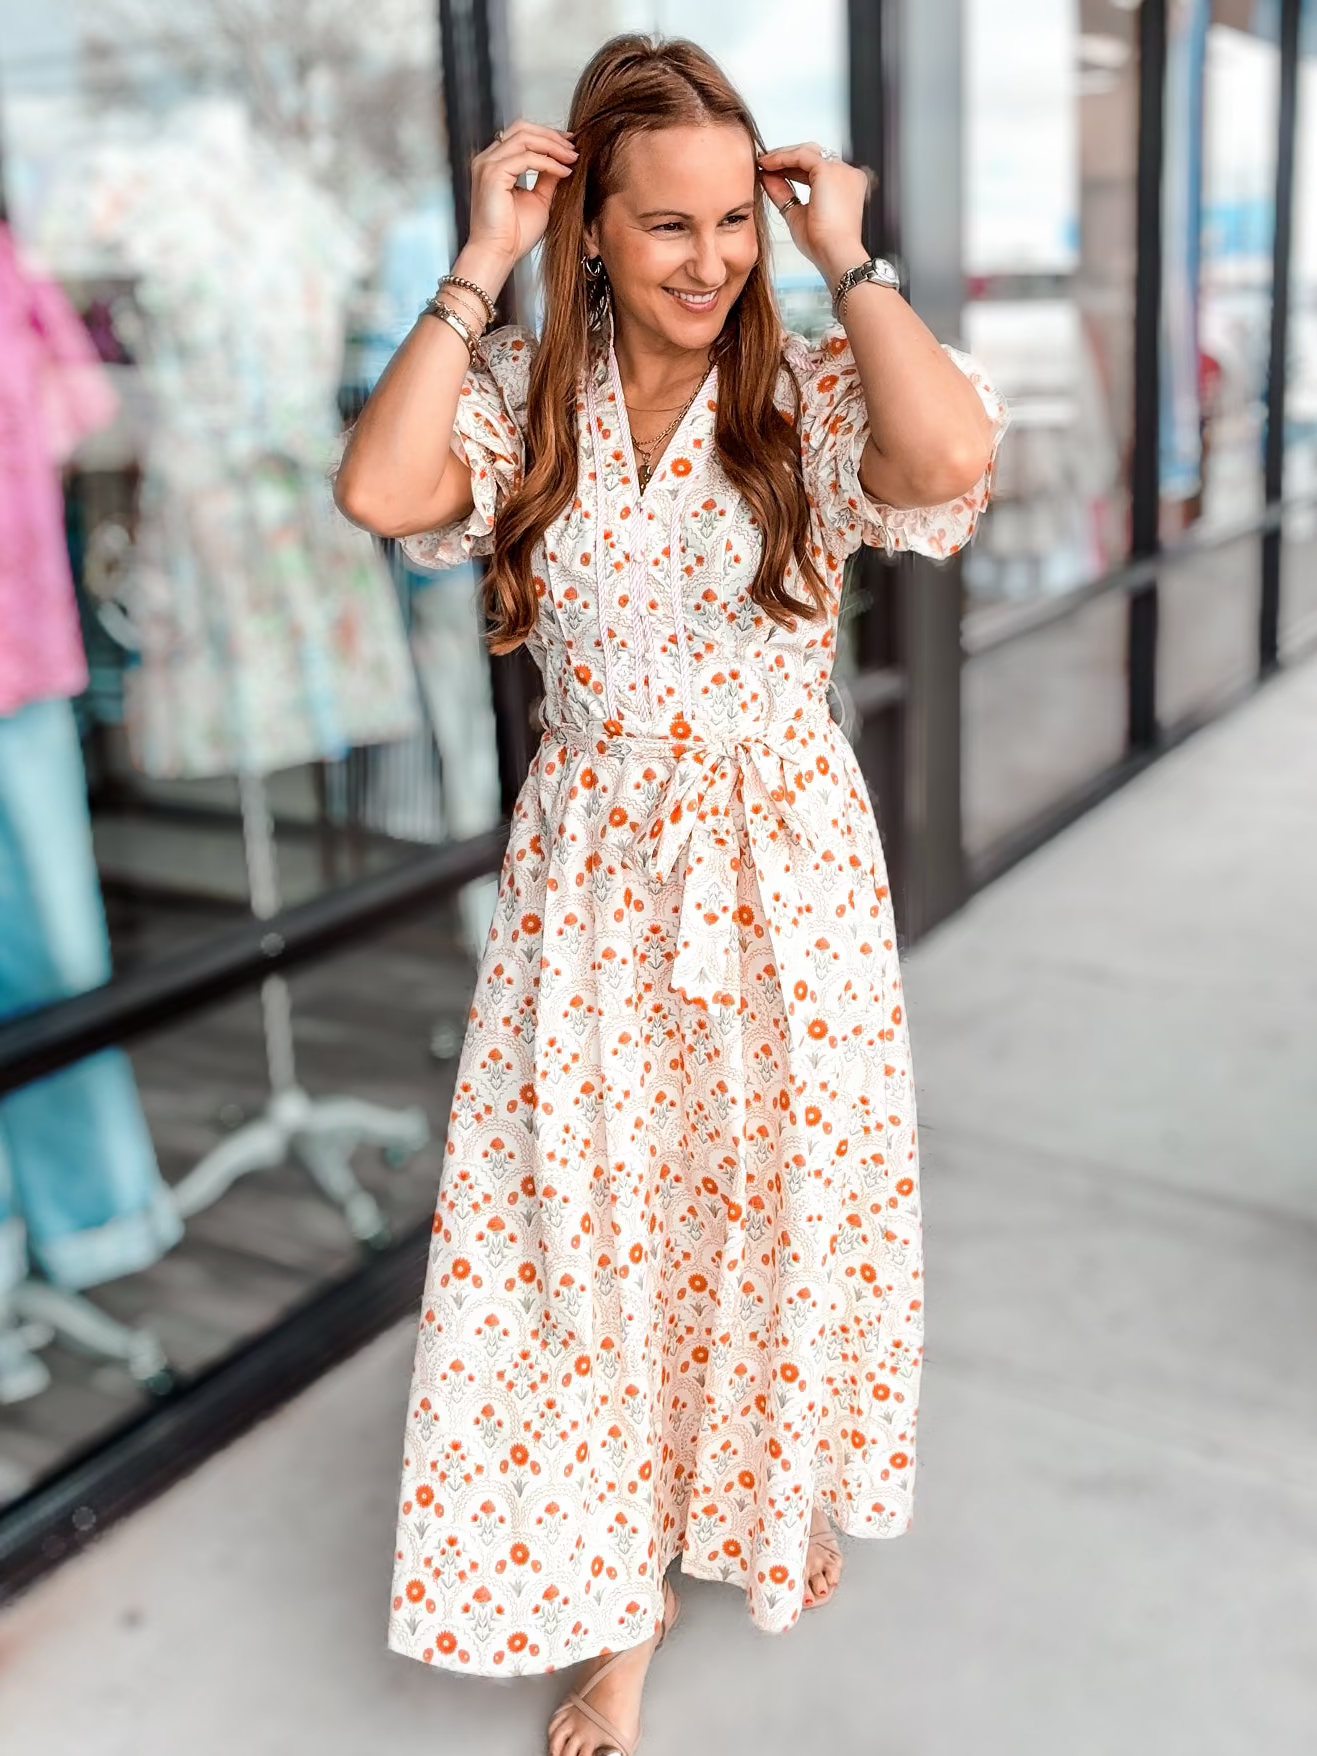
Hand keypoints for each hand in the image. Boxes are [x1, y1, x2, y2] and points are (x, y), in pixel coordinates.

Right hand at [466, 119, 577, 277]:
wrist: (499, 254)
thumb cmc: (513, 235)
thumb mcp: (539, 199)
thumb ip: (547, 177)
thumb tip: (562, 161)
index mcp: (495, 163)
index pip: (521, 134)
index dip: (547, 135)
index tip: (569, 144)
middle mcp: (488, 159)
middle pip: (522, 128)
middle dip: (551, 135)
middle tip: (573, 147)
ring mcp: (488, 164)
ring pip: (525, 138)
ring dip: (552, 146)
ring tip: (571, 158)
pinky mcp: (493, 174)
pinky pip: (526, 158)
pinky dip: (548, 163)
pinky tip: (563, 172)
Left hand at [756, 143, 869, 285]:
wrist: (834, 253)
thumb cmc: (822, 244)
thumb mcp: (797, 214)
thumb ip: (784, 194)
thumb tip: (768, 178)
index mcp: (845, 186)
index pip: (816, 169)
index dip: (792, 169)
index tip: (772, 172)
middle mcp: (846, 174)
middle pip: (813, 156)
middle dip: (787, 158)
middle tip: (764, 163)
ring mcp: (840, 170)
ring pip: (806, 152)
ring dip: (782, 156)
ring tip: (762, 163)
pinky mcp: (828, 170)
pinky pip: (800, 155)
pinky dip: (782, 157)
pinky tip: (766, 164)